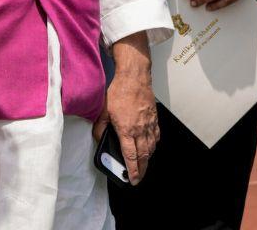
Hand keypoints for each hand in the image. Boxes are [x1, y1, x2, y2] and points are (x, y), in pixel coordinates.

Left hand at [105, 32, 158, 184]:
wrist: (135, 77)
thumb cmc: (119, 92)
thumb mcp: (103, 111)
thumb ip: (100, 128)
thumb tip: (99, 138)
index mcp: (126, 129)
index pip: (131, 156)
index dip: (133, 170)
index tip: (133, 179)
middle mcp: (140, 129)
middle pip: (144, 155)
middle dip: (142, 169)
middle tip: (139, 178)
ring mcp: (149, 124)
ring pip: (151, 147)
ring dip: (147, 159)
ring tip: (143, 165)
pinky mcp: (154, 118)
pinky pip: (156, 136)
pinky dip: (154, 145)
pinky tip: (150, 147)